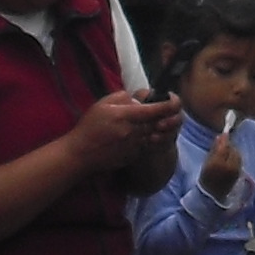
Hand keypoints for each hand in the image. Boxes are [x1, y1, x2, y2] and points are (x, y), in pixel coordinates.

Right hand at [61, 89, 181, 172]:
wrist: (81, 153)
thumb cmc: (89, 126)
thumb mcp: (102, 104)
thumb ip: (122, 97)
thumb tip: (137, 98)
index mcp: (125, 116)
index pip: (153, 110)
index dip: (167, 105)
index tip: (173, 101)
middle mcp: (133, 132)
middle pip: (156, 123)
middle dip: (158, 117)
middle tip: (151, 113)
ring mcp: (134, 146)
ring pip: (152, 135)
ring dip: (150, 129)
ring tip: (135, 126)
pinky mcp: (133, 156)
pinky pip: (145, 146)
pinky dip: (142, 140)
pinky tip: (129, 138)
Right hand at [197, 117, 247, 200]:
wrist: (211, 195)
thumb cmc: (206, 178)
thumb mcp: (207, 162)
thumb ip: (215, 149)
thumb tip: (220, 137)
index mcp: (218, 163)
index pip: (225, 147)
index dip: (224, 140)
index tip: (223, 134)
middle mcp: (230, 166)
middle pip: (233, 150)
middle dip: (229, 146)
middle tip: (223, 145)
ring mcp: (236, 171)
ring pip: (238, 155)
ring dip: (233, 152)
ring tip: (226, 153)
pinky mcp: (239, 174)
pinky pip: (239, 161)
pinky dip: (235, 158)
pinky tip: (229, 160)